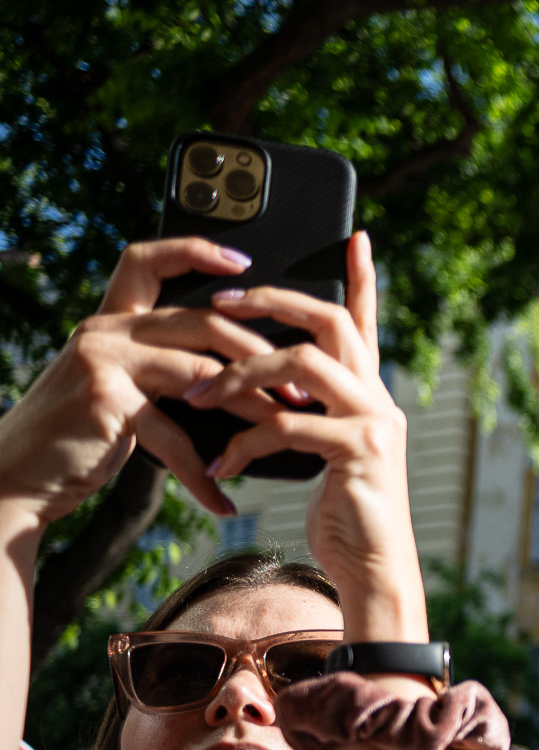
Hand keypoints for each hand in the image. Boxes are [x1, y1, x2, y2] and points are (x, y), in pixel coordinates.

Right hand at [0, 238, 272, 525]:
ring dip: (251, 404)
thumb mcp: (116, 389)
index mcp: (111, 321)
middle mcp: (105, 331)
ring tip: (286, 426)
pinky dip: (201, 473)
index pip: (147, 261)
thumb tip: (232, 373)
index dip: (195, 250)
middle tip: (300, 381)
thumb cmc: (74, 436)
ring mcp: (104, 362)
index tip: (244, 260)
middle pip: (201, 319)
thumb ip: (159, 369)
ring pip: (202, 370)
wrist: (13, 476)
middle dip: (259, 350)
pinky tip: (223, 498)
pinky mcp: (107, 402)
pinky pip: (174, 436)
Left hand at [195, 232, 423, 637]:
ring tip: (203, 395)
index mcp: (370, 393)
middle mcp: (380, 398)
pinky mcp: (359, 451)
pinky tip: (221, 465)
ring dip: (244, 373)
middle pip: (332, 321)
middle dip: (274, 303)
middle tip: (224, 303)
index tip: (355, 236)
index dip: (363, 277)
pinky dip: (245, 441)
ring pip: (303, 364)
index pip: (367, 322)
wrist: (371, 566)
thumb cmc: (343, 513)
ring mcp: (374, 422)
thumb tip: (263, 389)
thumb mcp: (324, 452)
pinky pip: (288, 425)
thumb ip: (307, 414)